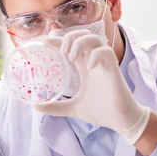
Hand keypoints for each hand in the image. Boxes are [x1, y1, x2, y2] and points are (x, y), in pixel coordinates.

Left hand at [33, 30, 150, 144]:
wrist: (120, 121)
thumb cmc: (101, 111)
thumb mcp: (73, 108)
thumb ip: (55, 106)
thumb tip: (35, 107)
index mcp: (84, 66)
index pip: (70, 45)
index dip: (58, 40)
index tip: (44, 42)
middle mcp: (93, 61)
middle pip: (83, 35)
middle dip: (70, 38)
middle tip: (62, 53)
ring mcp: (103, 63)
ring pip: (95, 38)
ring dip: (81, 42)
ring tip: (72, 57)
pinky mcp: (113, 69)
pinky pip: (106, 52)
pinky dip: (97, 55)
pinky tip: (90, 67)